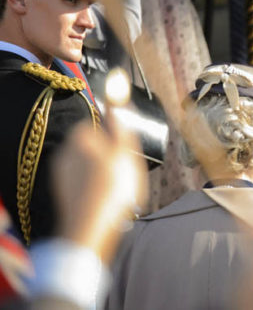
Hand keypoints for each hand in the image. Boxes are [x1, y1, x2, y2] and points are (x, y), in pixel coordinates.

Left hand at [52, 112, 147, 262]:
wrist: (92, 232)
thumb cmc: (113, 187)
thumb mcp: (125, 147)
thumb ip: (120, 117)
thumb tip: (117, 82)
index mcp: (78, 138)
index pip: (99, 126)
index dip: (116, 137)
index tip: (127, 153)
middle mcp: (65, 154)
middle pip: (95, 146)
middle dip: (110, 156)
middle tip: (127, 172)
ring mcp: (62, 177)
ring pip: (91, 167)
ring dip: (105, 173)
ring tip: (121, 190)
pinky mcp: (66, 197)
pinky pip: (86, 185)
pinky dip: (97, 189)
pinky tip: (109, 202)